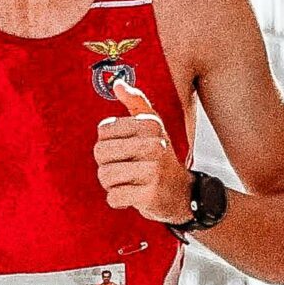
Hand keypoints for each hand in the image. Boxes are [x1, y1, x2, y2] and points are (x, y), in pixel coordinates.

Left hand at [95, 78, 189, 223]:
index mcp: (150, 124)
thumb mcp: (152, 128)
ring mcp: (154, 170)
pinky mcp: (151, 195)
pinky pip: (114, 197)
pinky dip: (118, 200)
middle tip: (125, 170)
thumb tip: (118, 84)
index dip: (108, 144)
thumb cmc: (160, 157)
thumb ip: (135, 103)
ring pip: (105, 175)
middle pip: (100, 152)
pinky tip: (133, 196)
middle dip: (106, 165)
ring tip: (129, 183)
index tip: (126, 150)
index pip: (103, 130)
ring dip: (111, 184)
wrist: (183, 194)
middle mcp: (154, 144)